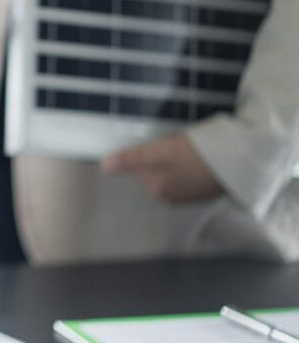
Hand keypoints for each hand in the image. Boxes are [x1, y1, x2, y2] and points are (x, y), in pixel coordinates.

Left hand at [101, 133, 224, 203]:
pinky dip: (194, 162)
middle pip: (158, 167)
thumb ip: (130, 160)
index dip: (151, 150)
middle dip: (164, 154)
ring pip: (175, 168)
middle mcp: (172, 197)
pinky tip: (202, 156)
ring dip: (180, 157)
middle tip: (179, 146)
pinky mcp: (206, 187)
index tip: (164, 146)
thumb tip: (106, 166)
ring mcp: (190, 193)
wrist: (237, 160)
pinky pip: (192, 171)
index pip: (142, 165)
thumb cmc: (197, 157)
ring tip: (193, 151)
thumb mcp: (157, 153)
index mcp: (158, 190)